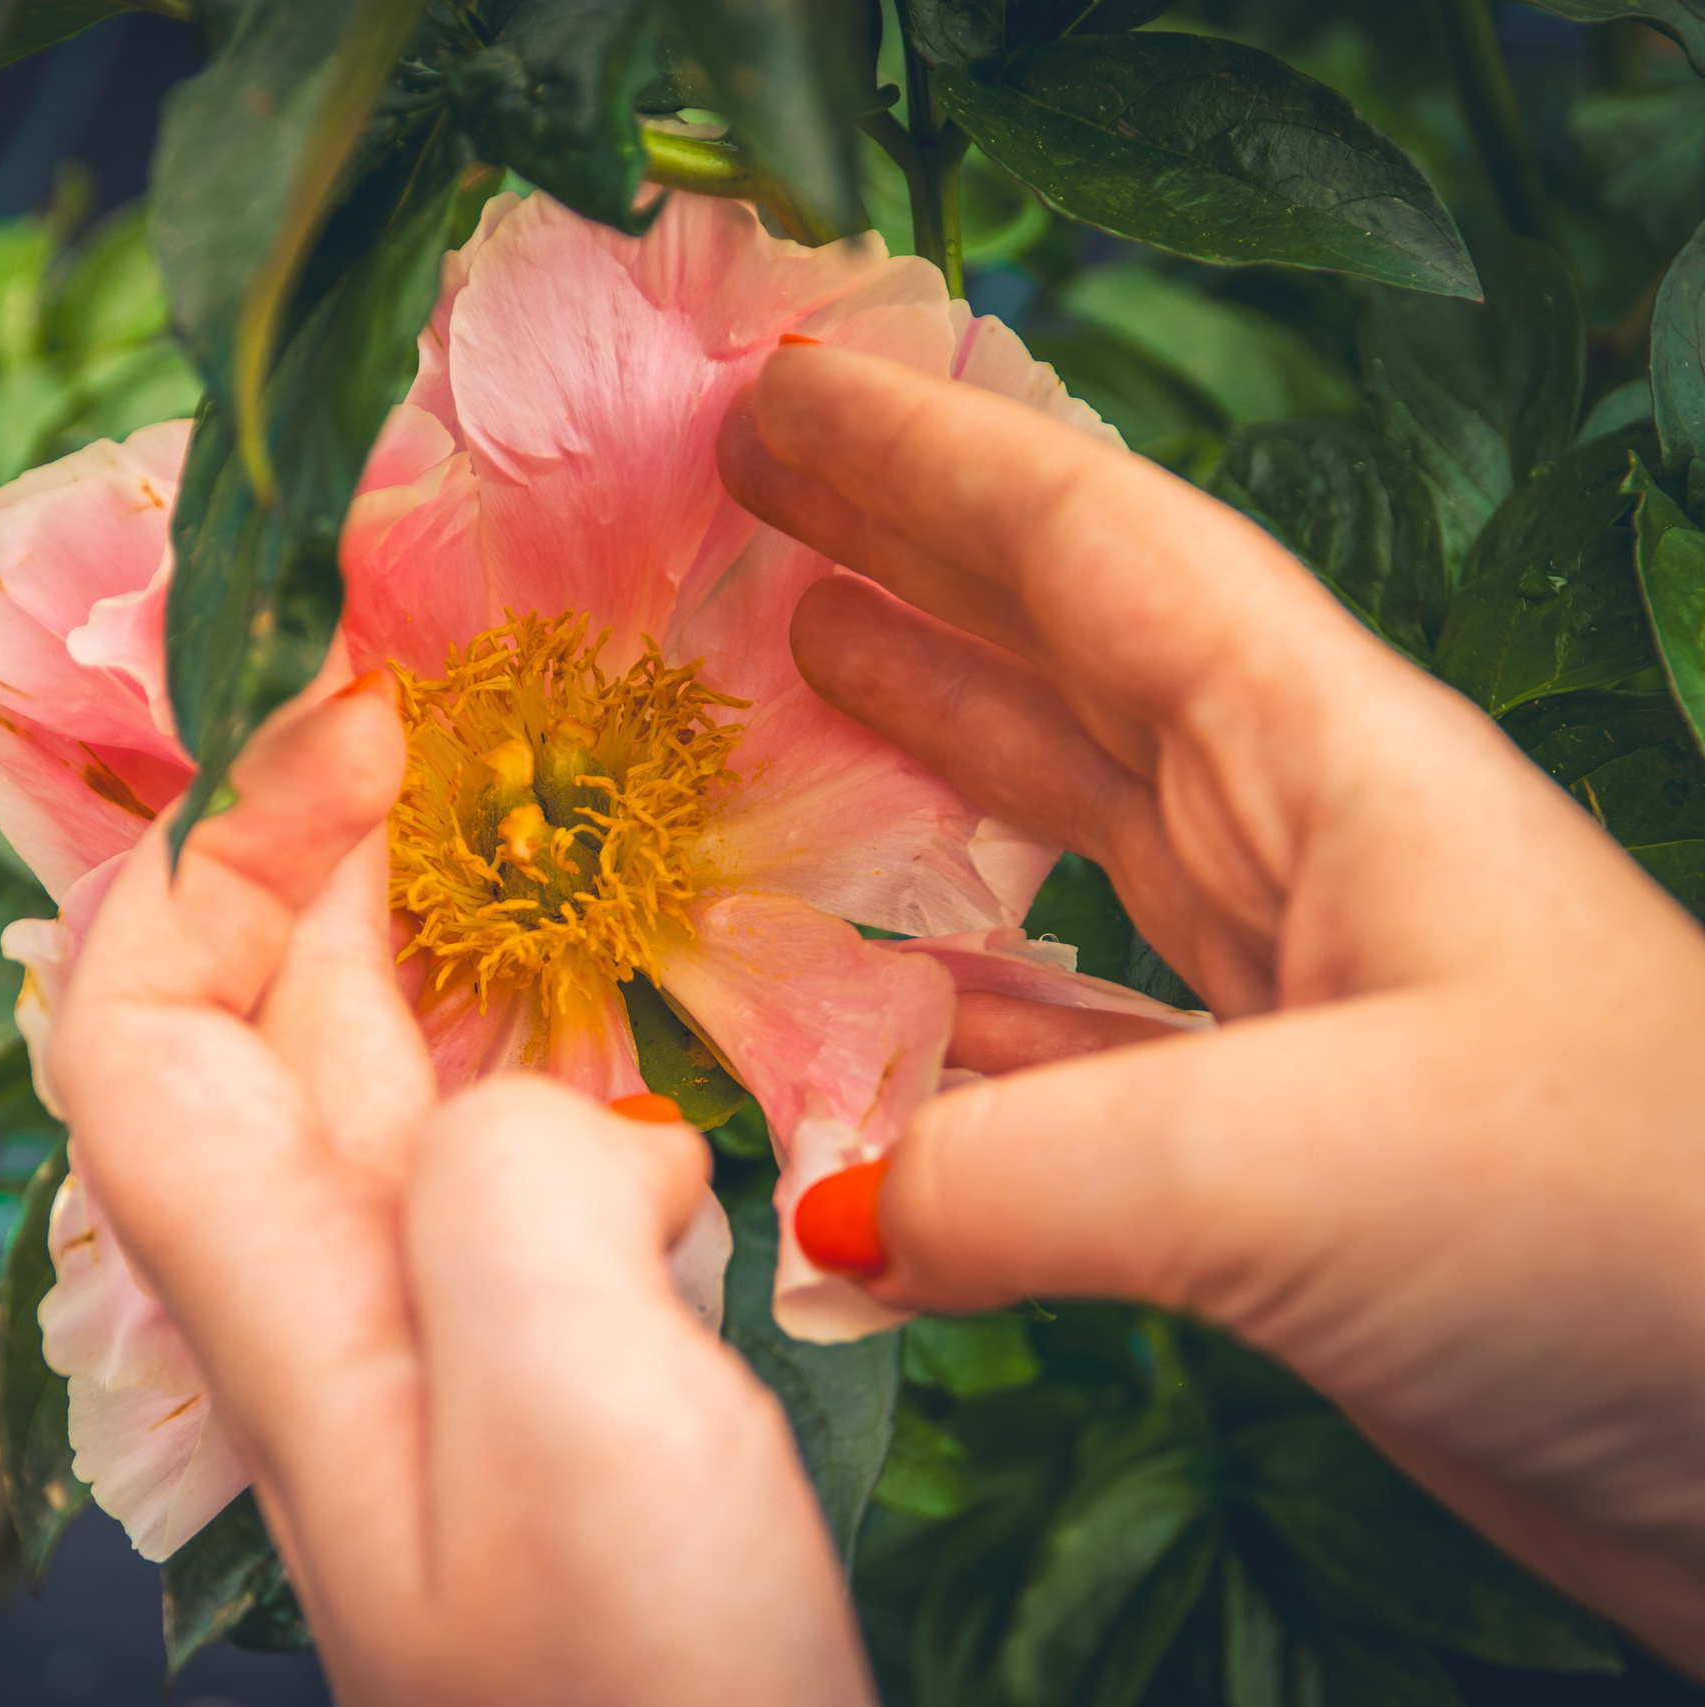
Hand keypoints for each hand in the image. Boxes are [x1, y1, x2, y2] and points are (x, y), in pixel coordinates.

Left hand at [46, 685, 869, 1706]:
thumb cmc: (633, 1690)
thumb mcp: (564, 1405)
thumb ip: (519, 1185)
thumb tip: (560, 1102)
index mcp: (280, 1289)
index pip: (129, 1015)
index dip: (198, 845)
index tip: (353, 713)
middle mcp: (331, 1293)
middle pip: (250, 1009)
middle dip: (313, 832)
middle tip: (449, 696)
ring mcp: (440, 1331)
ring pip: (380, 1065)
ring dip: (422, 913)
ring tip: (533, 795)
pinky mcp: (547, 1368)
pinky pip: (504, 1144)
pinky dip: (538, 1027)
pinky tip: (631, 996)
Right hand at [723, 344, 1704, 1669]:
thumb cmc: (1635, 1234)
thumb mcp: (1311, 1167)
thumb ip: (1025, 1169)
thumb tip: (830, 1210)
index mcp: (1333, 770)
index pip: (1097, 551)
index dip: (927, 462)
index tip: (777, 391)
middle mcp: (1313, 854)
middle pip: (1072, 655)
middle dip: (910, 558)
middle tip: (749, 496)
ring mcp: (1304, 1002)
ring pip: (1071, 827)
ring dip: (928, 748)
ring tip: (792, 680)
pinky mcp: (1288, 1152)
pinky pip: (1074, 1033)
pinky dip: (958, 1006)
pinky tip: (869, 1008)